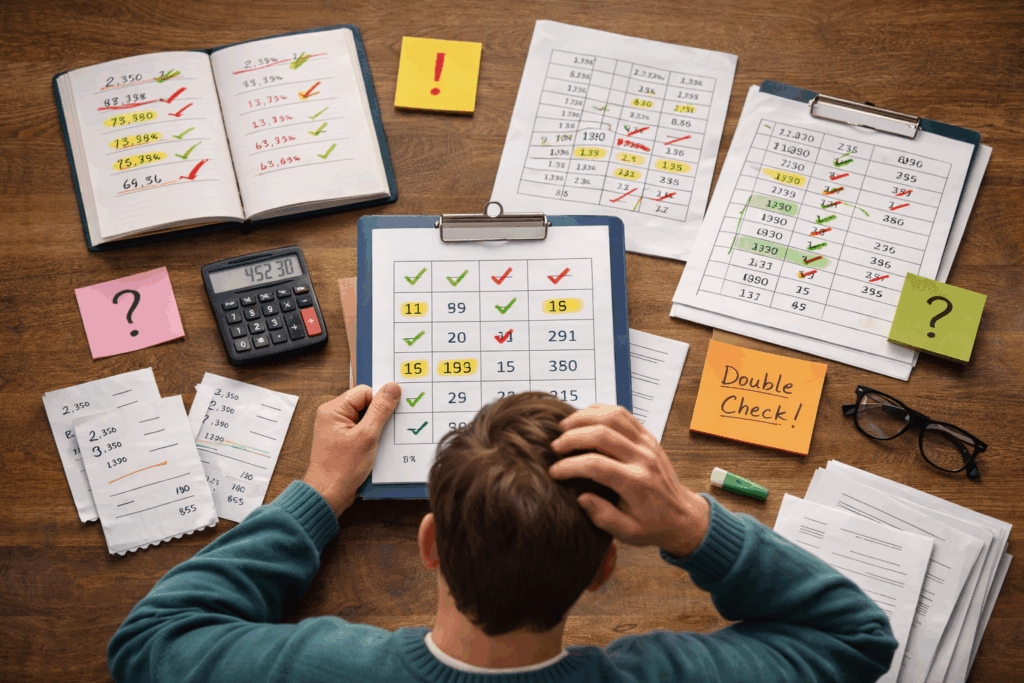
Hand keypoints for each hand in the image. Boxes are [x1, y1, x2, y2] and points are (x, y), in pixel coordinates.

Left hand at [302, 383, 400, 514]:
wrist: (328, 495)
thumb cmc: (342, 468)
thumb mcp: (367, 436)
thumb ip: (381, 410)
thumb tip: (392, 387)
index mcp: (333, 410)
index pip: (365, 392)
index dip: (379, 402)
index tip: (390, 416)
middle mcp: (333, 416)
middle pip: (365, 404)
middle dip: (379, 416)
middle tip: (383, 431)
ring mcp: (337, 428)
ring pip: (366, 418)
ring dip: (376, 428)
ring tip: (376, 443)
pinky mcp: (343, 440)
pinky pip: (362, 430)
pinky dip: (372, 437)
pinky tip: (375, 448)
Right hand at [549, 405, 708, 557]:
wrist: (682, 514)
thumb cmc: (652, 525)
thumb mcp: (627, 532)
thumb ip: (603, 517)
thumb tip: (581, 497)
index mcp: (636, 483)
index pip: (597, 466)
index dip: (570, 466)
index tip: (554, 471)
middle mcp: (643, 458)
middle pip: (602, 435)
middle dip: (572, 437)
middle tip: (554, 446)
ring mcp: (647, 443)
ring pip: (612, 417)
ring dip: (584, 417)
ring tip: (564, 427)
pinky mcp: (647, 436)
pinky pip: (623, 414)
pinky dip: (600, 410)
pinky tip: (583, 418)